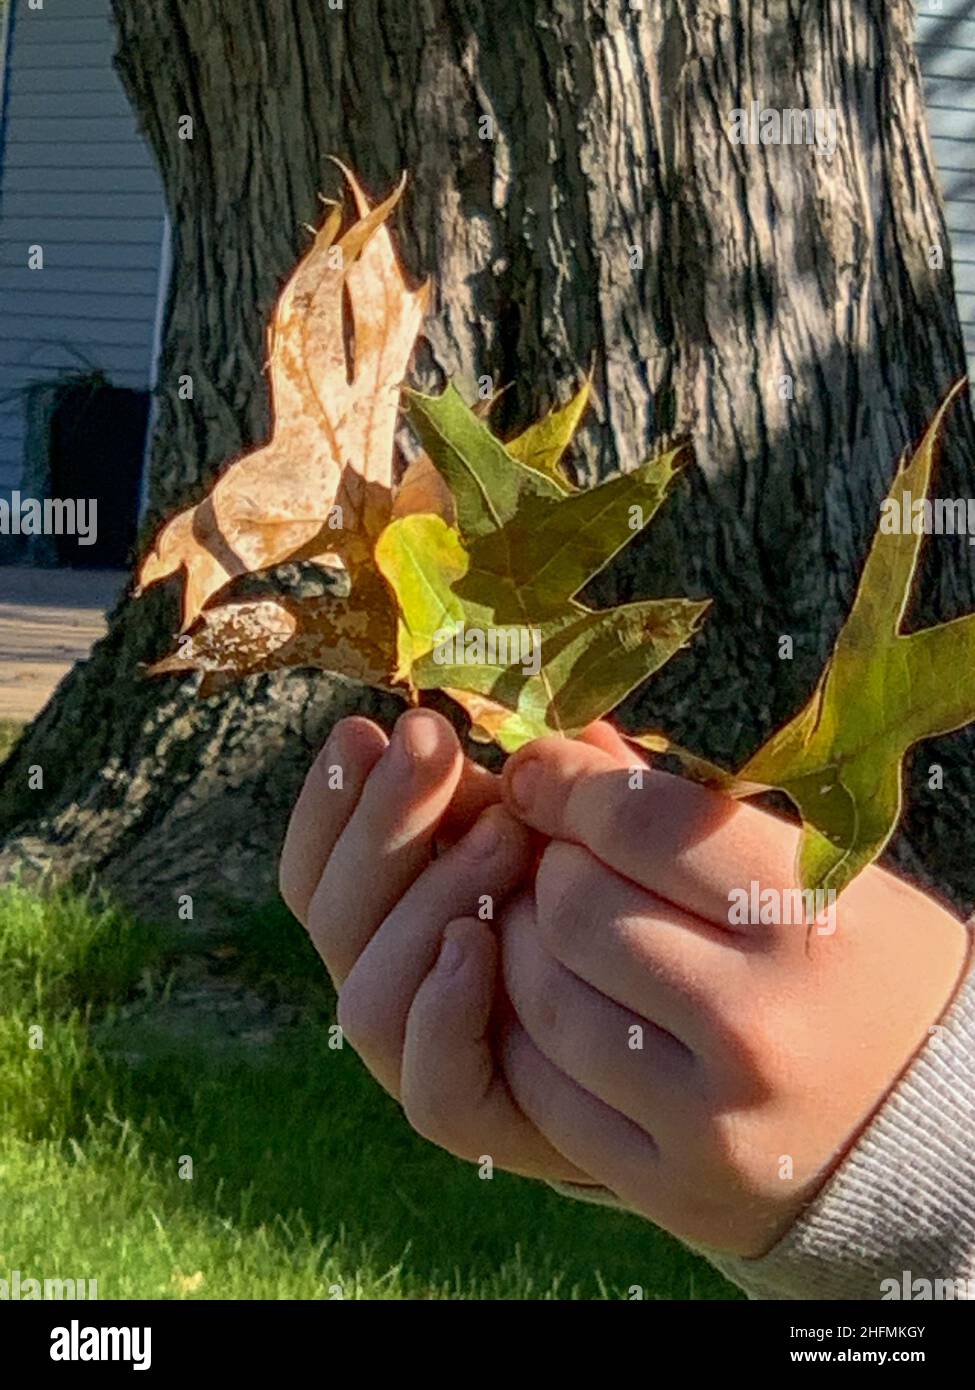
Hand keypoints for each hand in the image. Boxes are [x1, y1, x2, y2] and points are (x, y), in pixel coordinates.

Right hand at [279, 708, 615, 1181]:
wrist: (673, 1052)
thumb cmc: (617, 920)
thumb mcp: (588, 841)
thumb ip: (570, 798)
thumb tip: (575, 732)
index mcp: (394, 917)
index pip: (317, 870)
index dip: (328, 803)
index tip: (365, 730)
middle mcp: (396, 987)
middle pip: (335, 917)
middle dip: (380, 821)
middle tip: (431, 745)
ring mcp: (431, 1058)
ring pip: (370, 998)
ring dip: (428, 900)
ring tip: (504, 833)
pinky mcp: (486, 1122)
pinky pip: (431, 1090)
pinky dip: (444, 1015)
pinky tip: (482, 944)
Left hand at [491, 735, 971, 1255]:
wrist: (933, 1132)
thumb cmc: (862, 971)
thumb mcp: (812, 873)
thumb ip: (685, 812)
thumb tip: (571, 749)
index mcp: (807, 924)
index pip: (641, 824)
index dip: (567, 783)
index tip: (540, 772)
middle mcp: (757, 1025)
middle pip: (576, 908)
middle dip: (547, 865)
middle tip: (557, 857)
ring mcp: (708, 1119)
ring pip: (545, 997)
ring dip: (519, 943)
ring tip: (542, 923)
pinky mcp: (670, 1187)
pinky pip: (542, 1091)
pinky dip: (524, 1032)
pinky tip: (550, 1001)